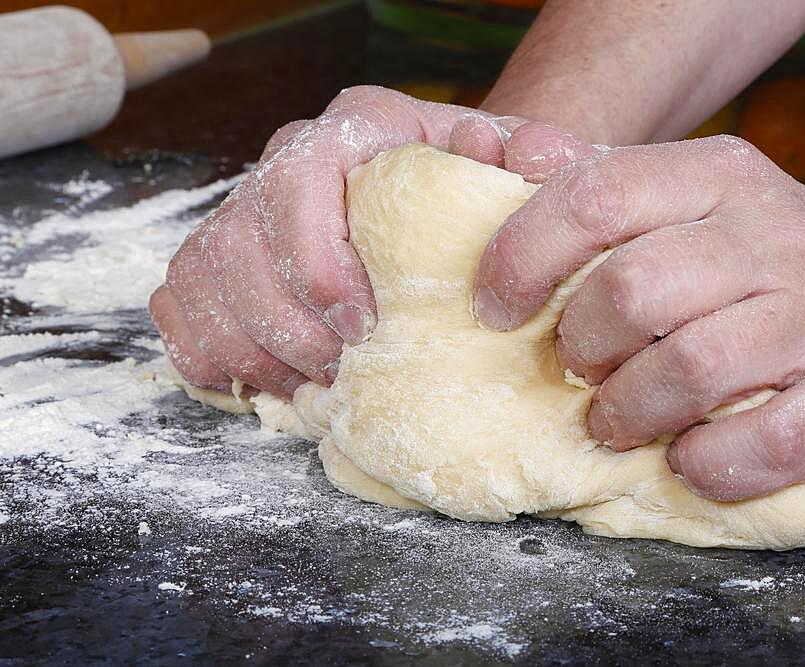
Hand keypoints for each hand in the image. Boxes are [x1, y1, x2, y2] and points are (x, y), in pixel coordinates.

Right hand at [150, 86, 592, 397]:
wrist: (436, 204)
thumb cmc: (474, 197)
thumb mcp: (518, 173)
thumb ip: (538, 160)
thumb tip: (535, 155)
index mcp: (357, 128)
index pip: (298, 179)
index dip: (318, 265)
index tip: (362, 327)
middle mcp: (286, 158)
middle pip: (242, 245)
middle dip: (289, 327)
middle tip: (342, 370)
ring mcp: (241, 211)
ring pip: (206, 284)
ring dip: (258, 351)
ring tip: (318, 381)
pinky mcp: (211, 264)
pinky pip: (183, 316)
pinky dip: (222, 360)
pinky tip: (277, 379)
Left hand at [474, 136, 804, 499]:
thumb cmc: (774, 269)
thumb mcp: (697, 201)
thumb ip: (604, 180)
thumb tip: (510, 148)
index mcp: (721, 177)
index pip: (595, 198)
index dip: (523, 256)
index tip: (495, 306)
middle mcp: (776, 236)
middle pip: (632, 290)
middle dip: (580, 346)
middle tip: (577, 369)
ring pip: (689, 368)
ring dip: (628, 412)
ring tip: (615, 421)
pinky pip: (760, 443)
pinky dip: (704, 464)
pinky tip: (688, 457)